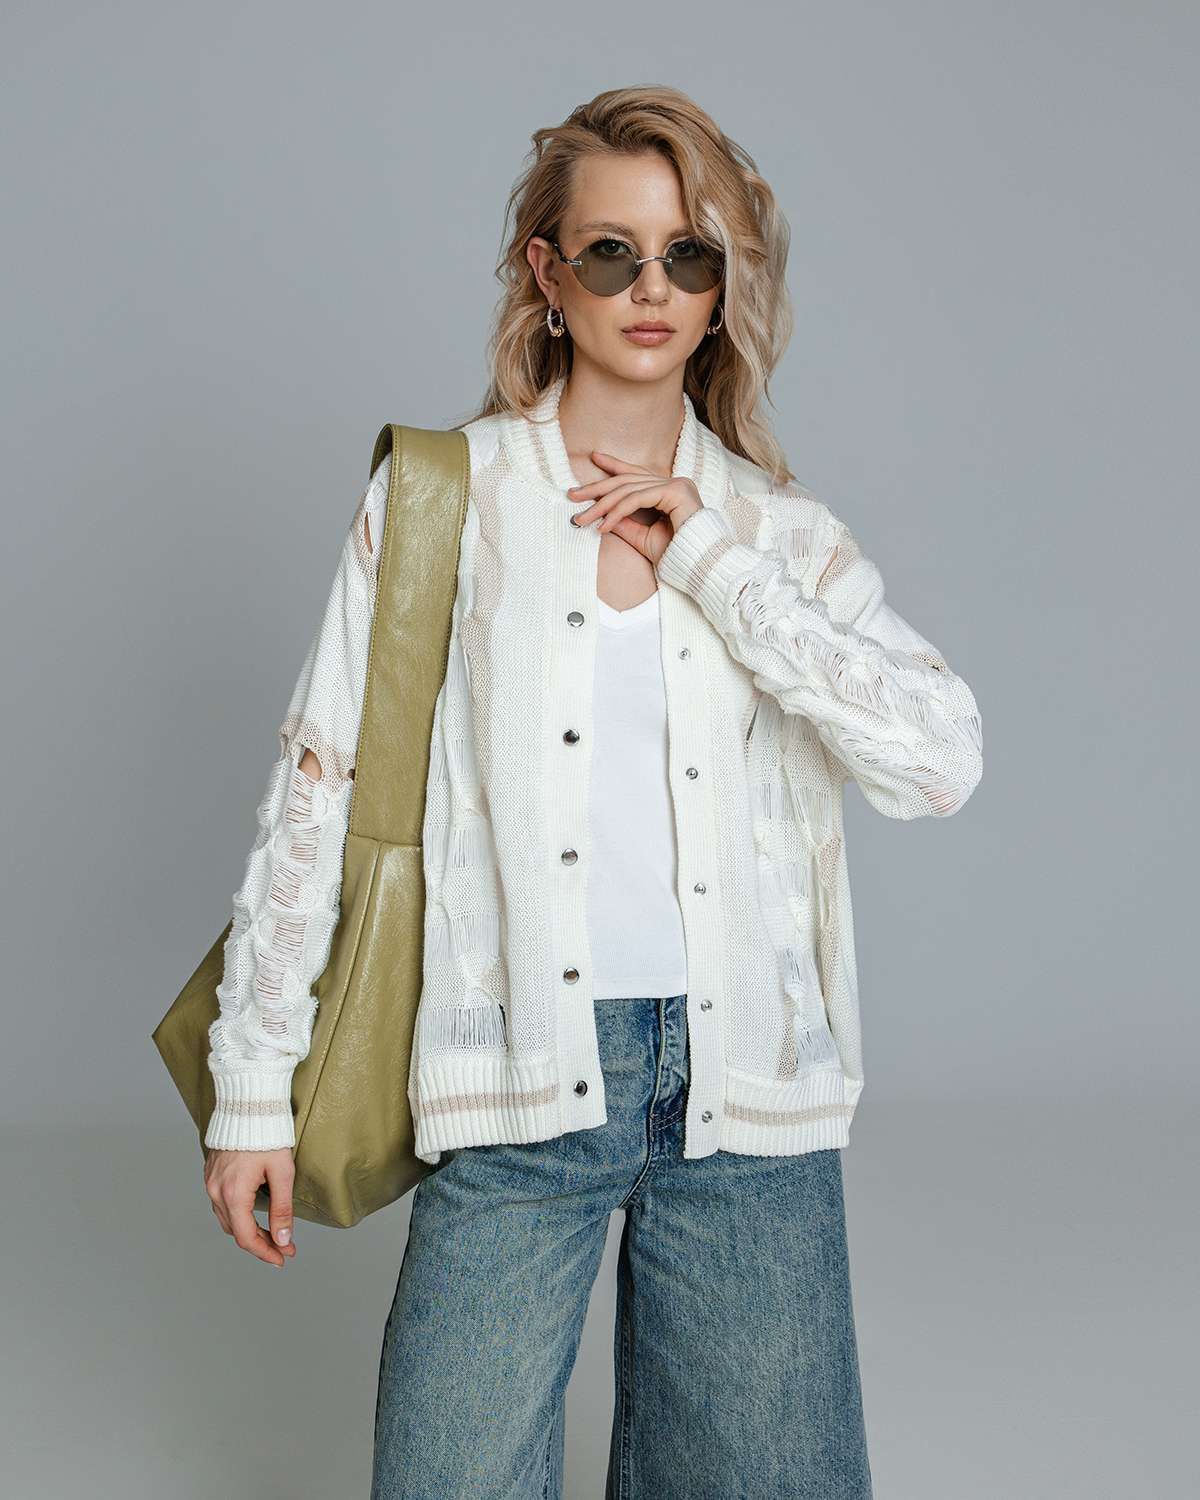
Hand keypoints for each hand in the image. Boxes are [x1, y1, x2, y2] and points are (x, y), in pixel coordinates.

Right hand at [204, 1146, 296, 1267]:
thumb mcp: (282, 1172)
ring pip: (227, 1220)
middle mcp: (216, 1191)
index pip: (246, 1237)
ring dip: (248, 1230)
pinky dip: (238, 1216)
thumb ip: (282, 1208)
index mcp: (233, 1193)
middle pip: (236, 1231)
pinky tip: (253, 1216)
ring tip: (272, 1235)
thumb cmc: (267, 1134)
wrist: (247, 1104)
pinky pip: (221, 1205)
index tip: (283, 1258)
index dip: (265, 1252)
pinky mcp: (211, 1174)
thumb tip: (284, 1239)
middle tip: (284, 1247)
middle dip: (261, 1243)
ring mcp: (210, 1183)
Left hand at [567, 451, 702, 567]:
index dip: (614, 466)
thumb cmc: (676, 554)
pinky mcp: (676, 491)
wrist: (698, 566)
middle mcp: (673, 483)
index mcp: (668, 491)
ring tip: (582, 518)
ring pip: (629, 490)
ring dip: (602, 506)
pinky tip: (604, 525)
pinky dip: (617, 512)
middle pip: (628, 480)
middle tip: (572, 494)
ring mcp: (676, 485)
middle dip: (598, 488)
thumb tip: (603, 516)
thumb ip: (625, 523)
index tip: (594, 459)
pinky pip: (637, 499)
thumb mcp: (642, 537)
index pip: (636, 474)